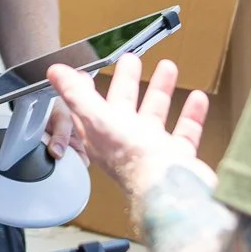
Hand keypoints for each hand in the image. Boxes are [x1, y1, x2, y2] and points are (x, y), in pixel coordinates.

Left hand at [48, 54, 213, 204]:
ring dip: (161, 90)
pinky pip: (185, 131)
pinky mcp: (178, 157)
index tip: (88, 71)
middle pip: (124, 106)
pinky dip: (191, 114)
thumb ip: (76, 96)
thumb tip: (54, 73)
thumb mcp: (98, 120)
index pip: (89, 108)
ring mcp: (153, 150)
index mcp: (102, 135)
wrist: (171, 190)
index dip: (86, 89)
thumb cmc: (134, 162)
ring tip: (167, 67)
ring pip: (156, 114)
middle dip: (127, 81)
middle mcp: (126, 143)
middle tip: (131, 61)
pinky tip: (196, 98)